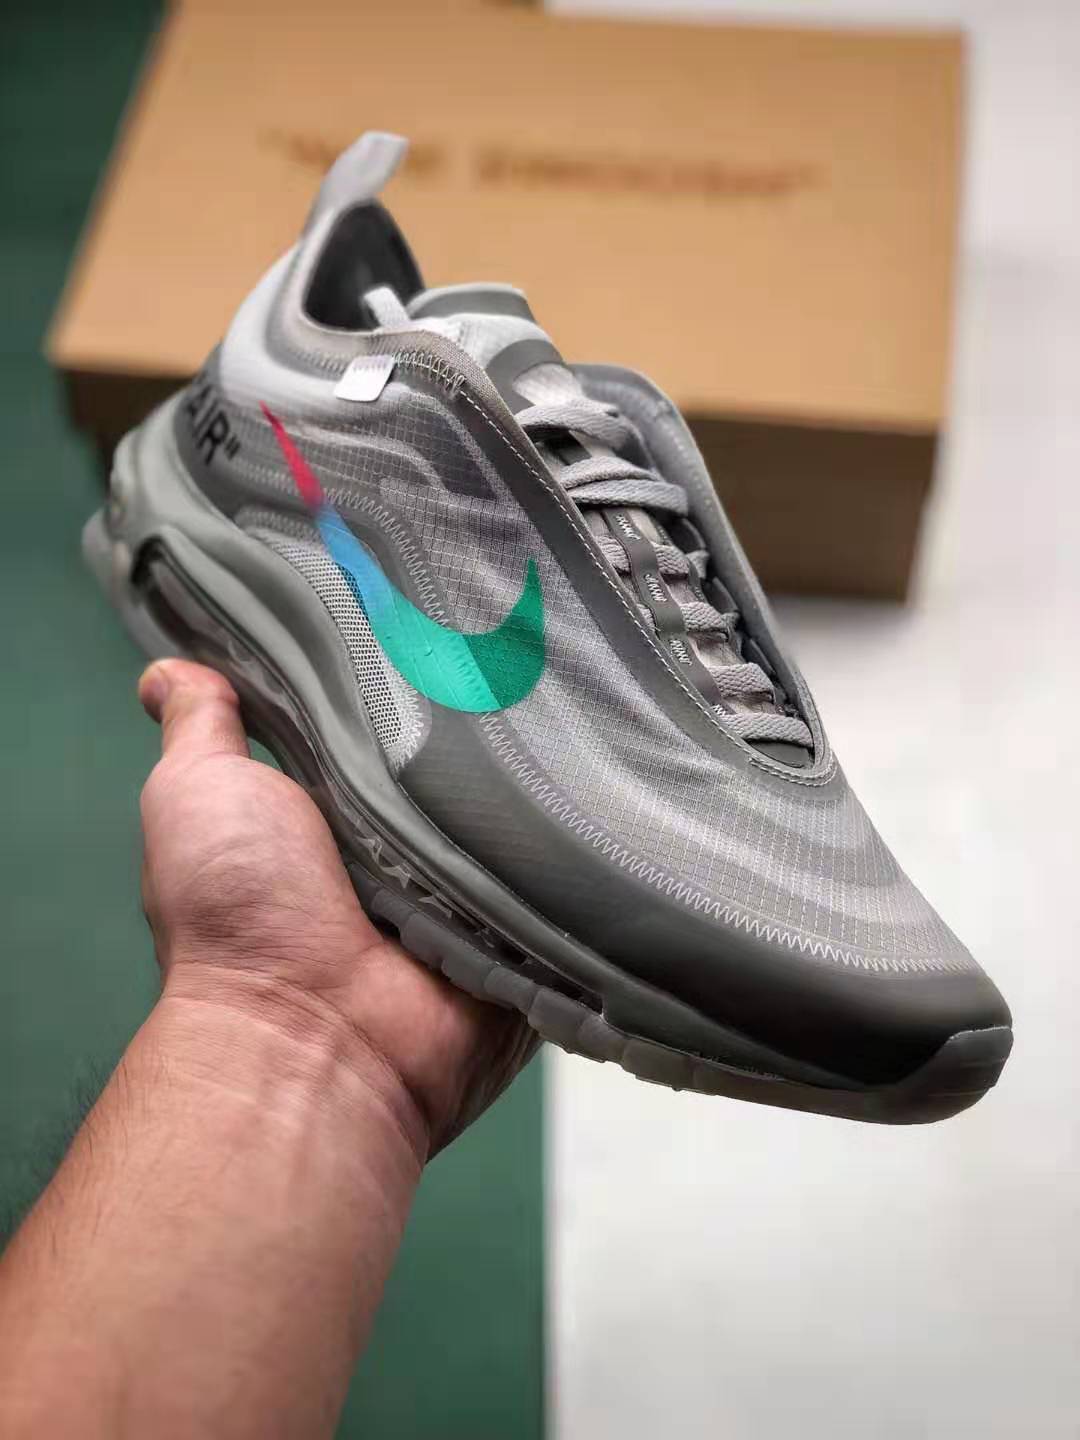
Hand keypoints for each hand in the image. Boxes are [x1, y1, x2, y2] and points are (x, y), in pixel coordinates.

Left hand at [137, 659, 537, 1158]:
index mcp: (338, 818)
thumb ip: (201, 729)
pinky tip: (613, 785)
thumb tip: (165, 670)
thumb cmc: (239, 912)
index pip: (389, 729)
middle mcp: (408, 859)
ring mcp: (472, 901)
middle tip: (535, 640)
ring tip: (586, 695)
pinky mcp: (525, 940)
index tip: (445, 610)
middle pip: (464, 770)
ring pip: (523, 819)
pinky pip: (568, 882)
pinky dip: (582, 849)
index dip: (410, 676)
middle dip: (490, 718)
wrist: (313, 1039)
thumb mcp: (198, 795)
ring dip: (543, 779)